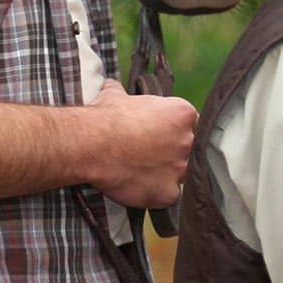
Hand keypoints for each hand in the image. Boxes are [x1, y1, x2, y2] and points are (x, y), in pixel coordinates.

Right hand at [82, 80, 197, 208]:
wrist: (92, 145)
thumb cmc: (105, 118)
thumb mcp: (115, 95)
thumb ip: (123, 92)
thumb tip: (113, 86)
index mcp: (182, 114)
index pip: (190, 124)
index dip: (174, 130)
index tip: (159, 134)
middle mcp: (187, 141)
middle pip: (190, 150)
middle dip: (172, 152)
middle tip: (149, 153)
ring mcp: (180, 169)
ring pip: (181, 175)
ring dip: (165, 173)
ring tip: (142, 171)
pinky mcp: (168, 193)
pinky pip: (168, 195)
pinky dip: (156, 193)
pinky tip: (139, 186)